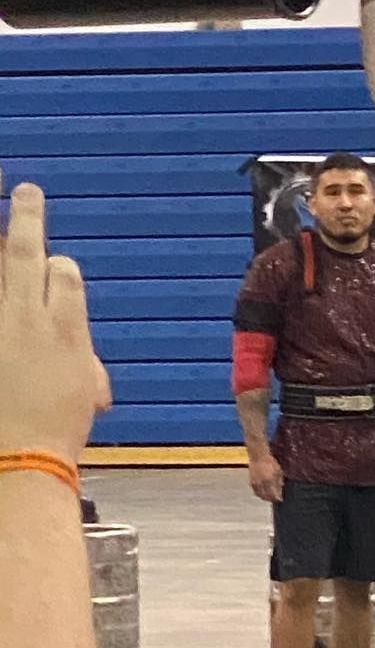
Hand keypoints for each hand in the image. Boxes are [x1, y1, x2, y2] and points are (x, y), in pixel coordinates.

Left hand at [0, 174, 110, 462]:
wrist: (19, 456)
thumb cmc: (55, 432)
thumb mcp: (85, 394)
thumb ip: (87, 369)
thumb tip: (92, 374)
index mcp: (66, 332)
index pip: (66, 276)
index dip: (61, 269)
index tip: (57, 267)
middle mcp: (27, 318)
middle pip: (27, 254)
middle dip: (29, 219)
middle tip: (28, 191)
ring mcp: (0, 326)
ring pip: (4, 269)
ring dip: (6, 242)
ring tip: (1, 200)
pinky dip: (3, 292)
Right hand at [248, 454, 283, 502]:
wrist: (258, 456)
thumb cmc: (269, 461)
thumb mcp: (278, 471)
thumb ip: (280, 481)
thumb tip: (281, 488)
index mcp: (270, 480)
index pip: (274, 494)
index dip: (278, 498)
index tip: (280, 499)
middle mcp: (262, 483)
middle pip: (267, 496)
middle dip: (271, 499)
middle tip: (275, 500)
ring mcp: (256, 482)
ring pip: (260, 495)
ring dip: (265, 498)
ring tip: (269, 498)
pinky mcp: (251, 481)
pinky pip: (255, 491)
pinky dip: (259, 494)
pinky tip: (262, 493)